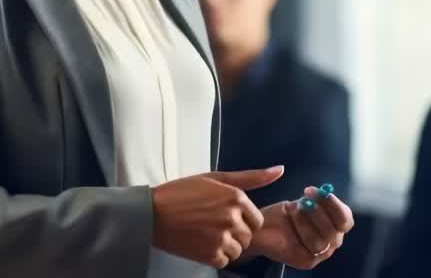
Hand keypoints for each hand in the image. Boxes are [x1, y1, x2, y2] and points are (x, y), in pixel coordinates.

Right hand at [150, 166, 282, 268]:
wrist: (151, 213)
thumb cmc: (181, 192)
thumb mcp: (215, 178)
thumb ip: (250, 177)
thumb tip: (280, 170)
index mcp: (235, 197)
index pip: (256, 219)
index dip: (242, 219)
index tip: (224, 216)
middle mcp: (232, 217)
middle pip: (248, 235)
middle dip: (234, 232)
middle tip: (210, 224)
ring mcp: (222, 237)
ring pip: (238, 249)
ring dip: (225, 245)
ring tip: (205, 233)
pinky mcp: (211, 254)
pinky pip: (225, 260)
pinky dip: (214, 255)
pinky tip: (200, 242)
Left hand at [245, 186, 354, 268]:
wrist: (259, 227)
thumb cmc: (282, 215)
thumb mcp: (300, 203)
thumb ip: (316, 199)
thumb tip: (325, 190)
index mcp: (333, 226)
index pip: (345, 219)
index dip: (336, 205)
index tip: (323, 191)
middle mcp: (330, 242)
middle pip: (336, 230)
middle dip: (320, 210)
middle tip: (306, 196)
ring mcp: (319, 254)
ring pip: (322, 240)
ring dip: (308, 219)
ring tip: (294, 208)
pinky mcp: (306, 261)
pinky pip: (310, 247)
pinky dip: (301, 229)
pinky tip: (290, 218)